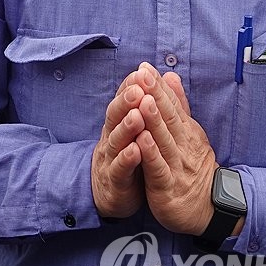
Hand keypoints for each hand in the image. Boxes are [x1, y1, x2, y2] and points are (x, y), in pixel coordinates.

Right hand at [91, 68, 148, 219]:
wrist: (109, 194)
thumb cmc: (127, 158)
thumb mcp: (136, 131)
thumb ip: (146, 106)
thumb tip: (156, 78)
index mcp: (118, 124)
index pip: (123, 101)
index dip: (130, 87)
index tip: (142, 71)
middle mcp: (111, 137)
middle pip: (116, 116)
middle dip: (126, 101)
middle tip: (138, 87)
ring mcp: (110, 158)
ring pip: (116, 140)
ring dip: (126, 127)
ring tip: (137, 115)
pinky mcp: (113, 180)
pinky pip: (119, 169)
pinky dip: (127, 159)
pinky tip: (135, 150)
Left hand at [132, 63, 218, 234]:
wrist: (211, 209)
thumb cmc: (194, 168)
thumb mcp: (189, 134)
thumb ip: (178, 105)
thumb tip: (171, 76)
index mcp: (185, 132)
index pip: (171, 105)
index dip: (157, 87)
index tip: (144, 67)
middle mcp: (182, 145)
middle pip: (168, 118)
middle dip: (155, 95)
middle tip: (142, 75)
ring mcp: (176, 166)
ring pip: (164, 140)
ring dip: (153, 120)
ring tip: (143, 100)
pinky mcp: (168, 186)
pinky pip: (159, 168)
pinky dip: (151, 153)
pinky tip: (141, 139)